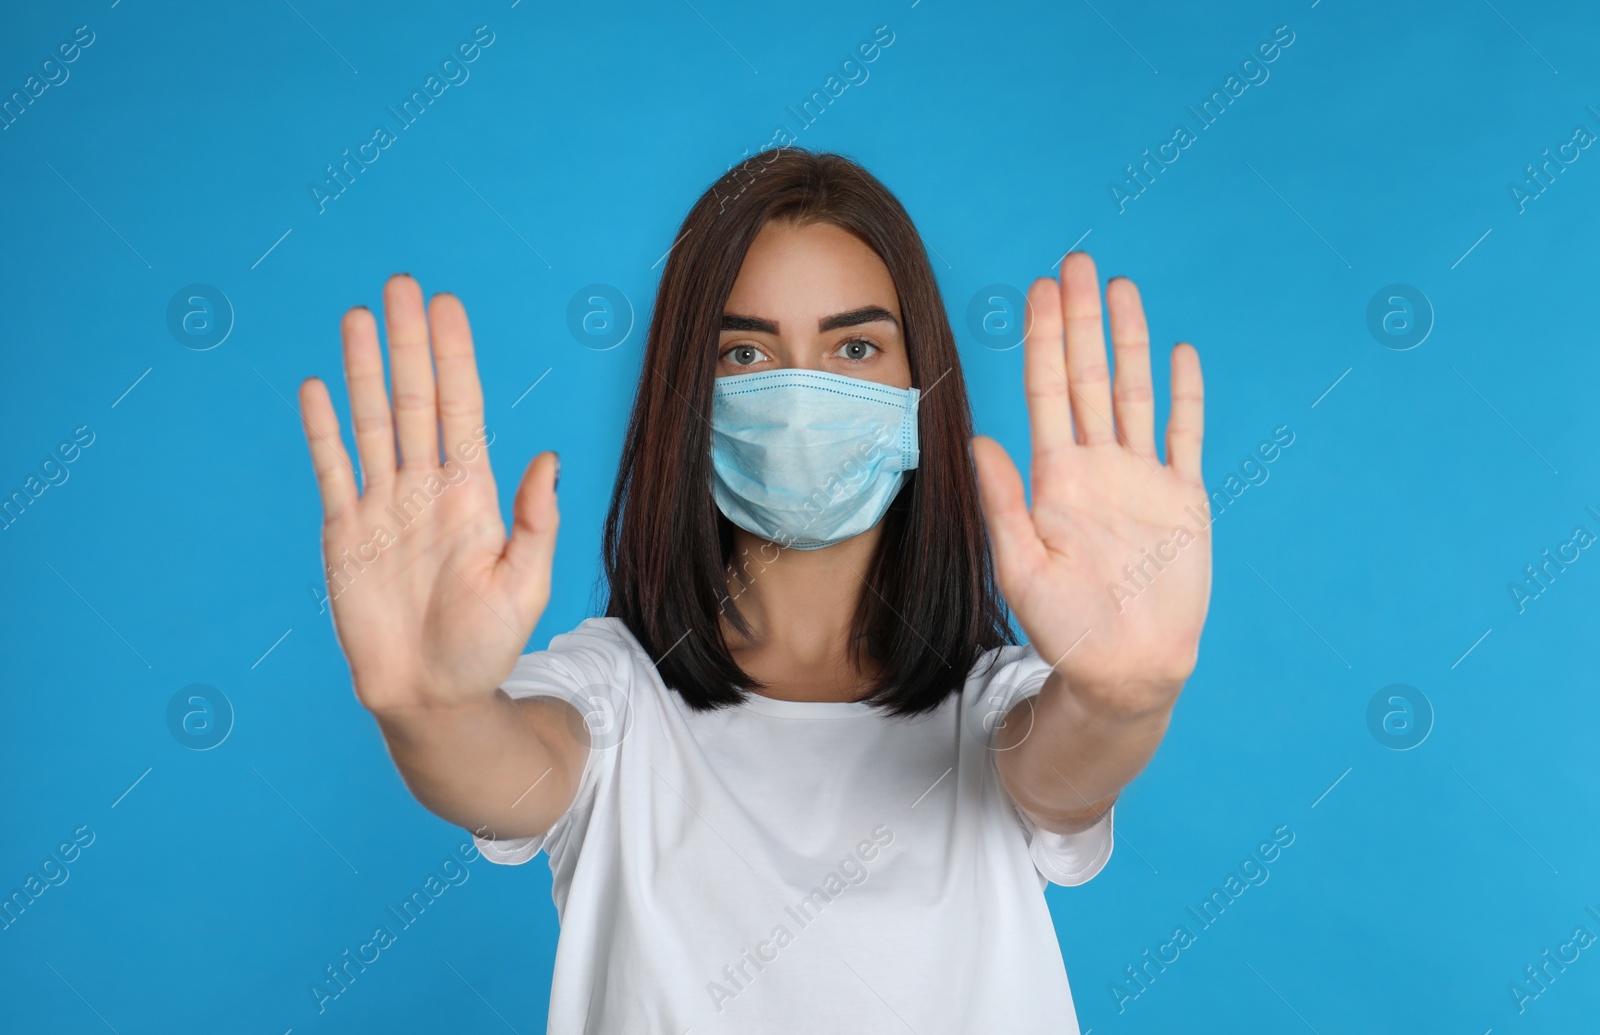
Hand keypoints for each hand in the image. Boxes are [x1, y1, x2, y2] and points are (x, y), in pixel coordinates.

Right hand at [298, 275, 560, 713]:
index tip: (446, 305)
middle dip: (409, 343)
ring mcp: (383, 507)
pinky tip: (318, 386)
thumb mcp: (525, 586)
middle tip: (401, 285)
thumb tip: (548, 458)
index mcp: (473, 495)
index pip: (462, 409)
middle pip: (415, 400)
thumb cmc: (485, 646)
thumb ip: (535, 522)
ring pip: (372, 422)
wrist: (430, 697)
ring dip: (365, 370)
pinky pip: (332, 470)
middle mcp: (427, 489)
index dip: (453, 357)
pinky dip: (324, 430)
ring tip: (359, 316)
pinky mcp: (345, 534)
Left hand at [972, 252, 1211, 718]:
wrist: (1126, 670)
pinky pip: (1185, 436)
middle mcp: (1098, 467)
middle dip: (1080, 320)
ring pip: (1135, 393)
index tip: (1036, 289)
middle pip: (1089, 376)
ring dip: (1129, 341)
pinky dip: (1185, 396)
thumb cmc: (1066, 629)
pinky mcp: (1183, 500)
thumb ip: (1002, 504)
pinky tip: (1180, 353)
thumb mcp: (1021, 568)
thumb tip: (976, 441)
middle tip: (1075, 263)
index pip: (1047, 391)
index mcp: (1058, 478)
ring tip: (1121, 289)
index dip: (1043, 339)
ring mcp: (1143, 479)